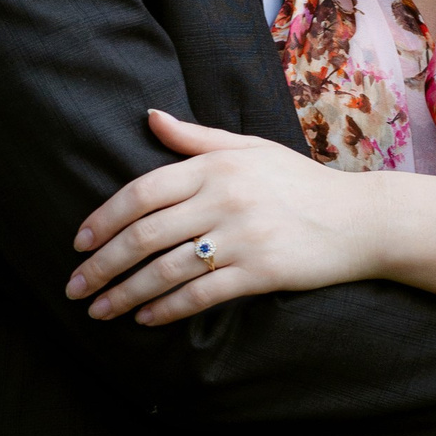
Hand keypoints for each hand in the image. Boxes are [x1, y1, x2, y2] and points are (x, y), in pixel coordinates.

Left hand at [68, 110, 375, 324]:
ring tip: (99, 310)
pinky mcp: (261, 272)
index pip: (143, 192)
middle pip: (146, 234)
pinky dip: (167, 309)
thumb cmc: (299, 182)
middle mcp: (225, 198)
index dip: (104, 219)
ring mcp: (243, 237)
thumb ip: (195, 138)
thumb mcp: (249, 148)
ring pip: (167, 269)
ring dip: (125, 294)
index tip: (79, 243)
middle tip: (74, 287)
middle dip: (103, 264)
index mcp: (216, 165)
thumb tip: (150, 117)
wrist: (361, 219)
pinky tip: (144, 319)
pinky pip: (202, 294)